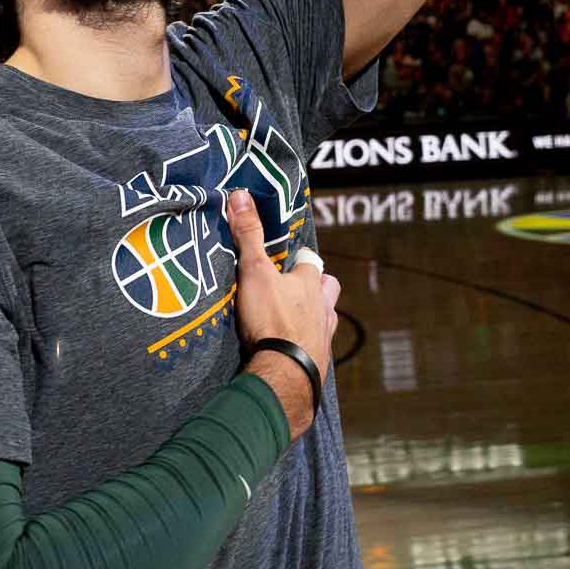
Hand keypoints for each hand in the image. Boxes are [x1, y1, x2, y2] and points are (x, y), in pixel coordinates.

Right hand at [224, 189, 338, 438]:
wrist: (286, 373)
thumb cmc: (272, 319)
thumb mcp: (254, 272)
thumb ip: (248, 235)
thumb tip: (240, 195)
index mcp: (310, 283)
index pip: (311, 263)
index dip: (300, 261)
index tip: (288, 263)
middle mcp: (324, 308)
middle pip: (329, 289)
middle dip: (317, 287)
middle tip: (295, 290)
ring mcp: (324, 335)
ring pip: (327, 318)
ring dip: (314, 316)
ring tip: (294, 320)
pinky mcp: (319, 361)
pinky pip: (317, 347)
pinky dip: (307, 345)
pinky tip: (293, 349)